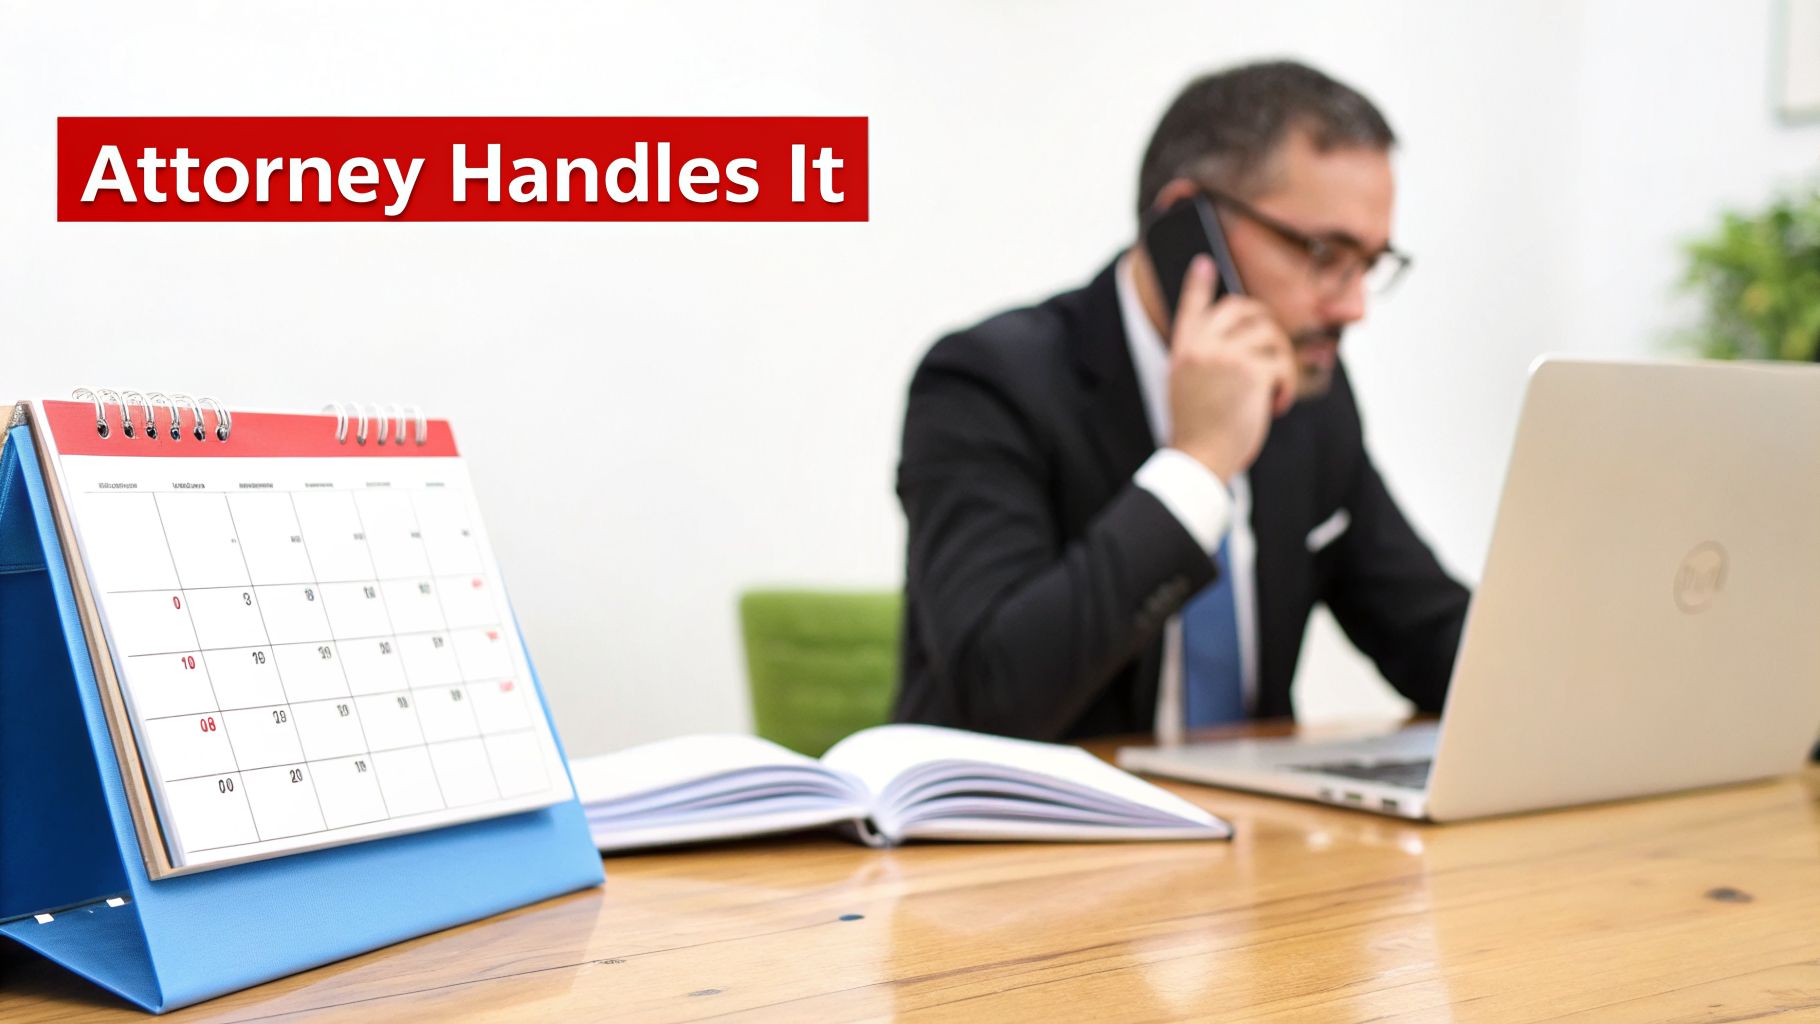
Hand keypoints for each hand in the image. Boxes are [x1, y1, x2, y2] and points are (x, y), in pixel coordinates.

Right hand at [1166, 254, 1295, 482]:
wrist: (1199, 459)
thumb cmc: (1199, 432)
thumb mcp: (1188, 388)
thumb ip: (1205, 359)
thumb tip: (1241, 339)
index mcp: (1183, 351)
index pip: (1191, 307)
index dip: (1198, 284)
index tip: (1204, 265)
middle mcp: (1201, 346)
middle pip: (1242, 308)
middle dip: (1266, 324)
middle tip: (1273, 352)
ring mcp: (1225, 355)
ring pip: (1270, 335)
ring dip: (1281, 363)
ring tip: (1274, 391)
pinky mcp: (1250, 371)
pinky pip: (1281, 365)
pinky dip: (1286, 387)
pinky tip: (1276, 406)